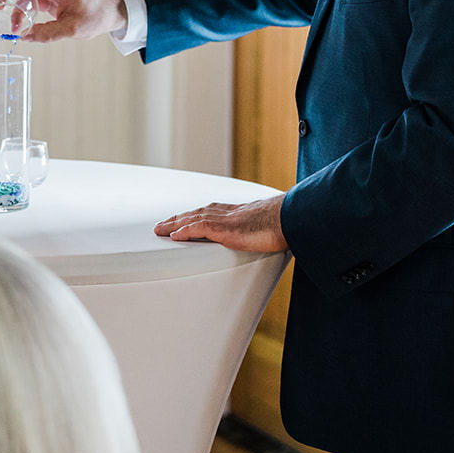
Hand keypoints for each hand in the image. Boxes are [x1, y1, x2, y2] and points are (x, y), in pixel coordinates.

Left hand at [153, 194, 288, 253]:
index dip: (191, 217)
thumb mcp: (266, 228)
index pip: (207, 213)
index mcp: (235, 213)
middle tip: (161, 225)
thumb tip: (263, 240)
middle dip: (177, 219)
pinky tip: (175, 236)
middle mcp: (227, 213)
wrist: (292, 218)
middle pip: (195, 213)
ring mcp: (226, 220)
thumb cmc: (285, 224)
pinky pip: (201, 228)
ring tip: (160, 230)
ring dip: (175, 224)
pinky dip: (187, 231)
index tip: (180, 221)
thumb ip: (257, 233)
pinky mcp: (228, 229)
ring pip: (193, 219)